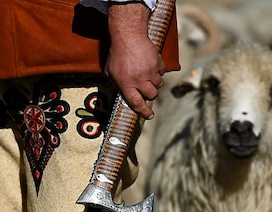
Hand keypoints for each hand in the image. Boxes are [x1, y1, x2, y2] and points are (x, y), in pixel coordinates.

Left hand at [104, 2, 165, 119]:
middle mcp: (139, 80)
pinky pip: (162, 72)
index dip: (144, 112)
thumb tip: (120, 92)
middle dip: (150, 93)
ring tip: (147, 74)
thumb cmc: (116, 53)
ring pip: (159, 84)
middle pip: (152, 95)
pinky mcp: (158, 63)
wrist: (128, 35)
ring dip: (154, 82)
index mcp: (126, 84)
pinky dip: (158, 70)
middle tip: (145, 88)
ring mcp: (150, 71)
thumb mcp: (109, 71)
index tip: (149, 116)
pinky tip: (150, 64)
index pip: (137, 103)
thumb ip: (115, 83)